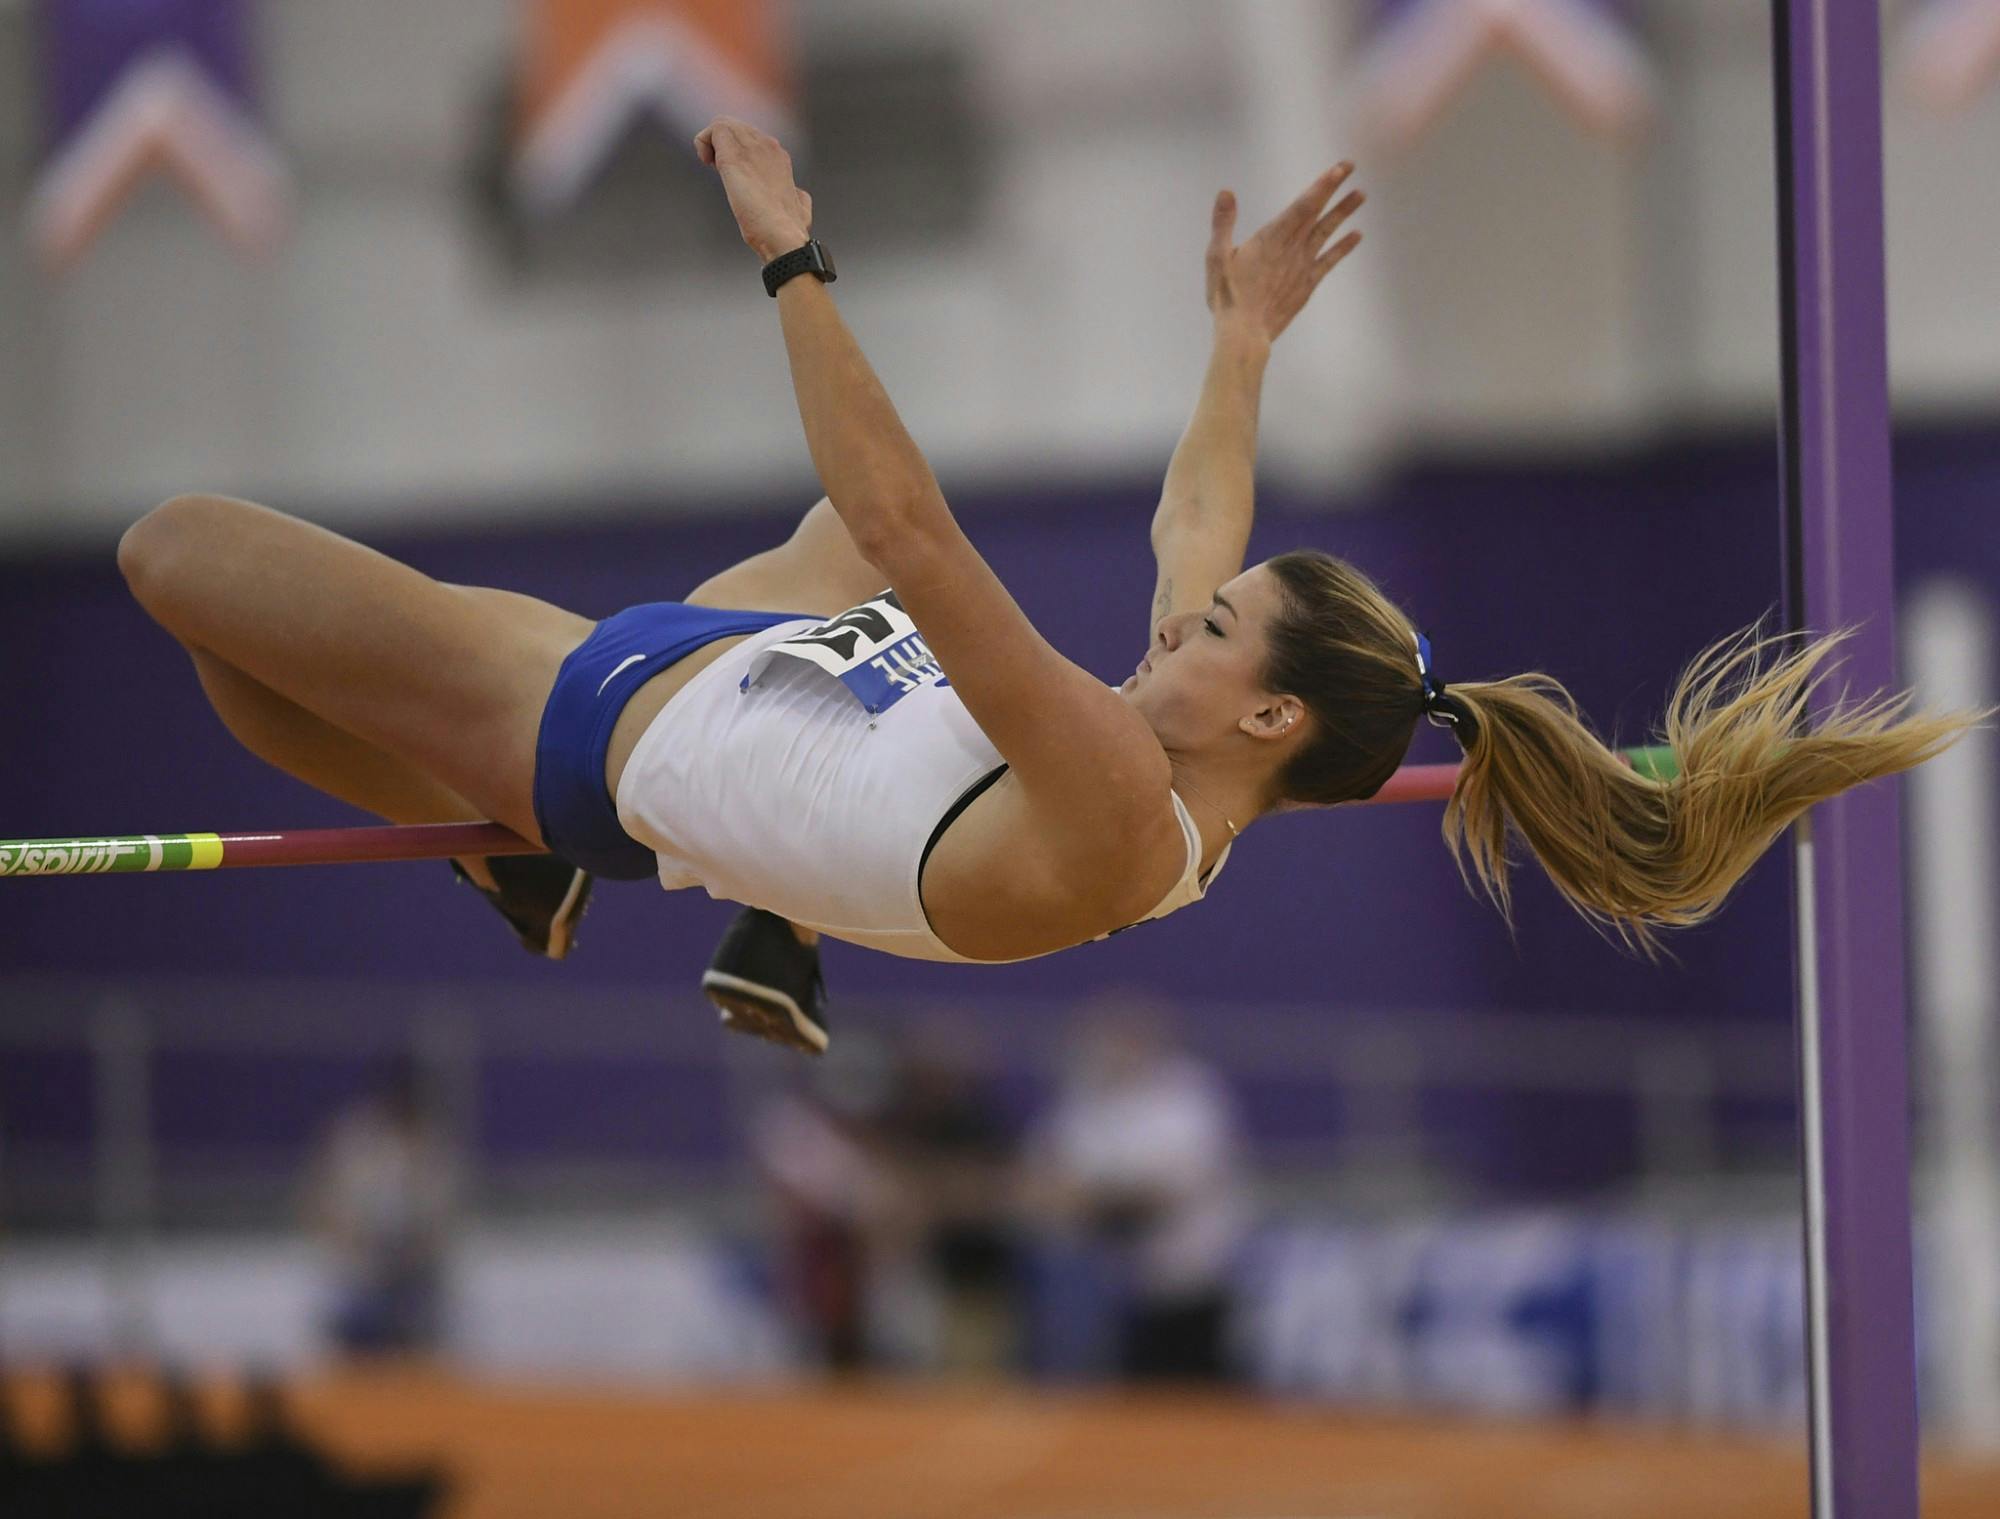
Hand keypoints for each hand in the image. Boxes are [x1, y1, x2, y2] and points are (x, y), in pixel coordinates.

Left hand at [694, 116, 814, 262]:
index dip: (737, 150)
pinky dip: (703, 142)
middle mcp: (767, 145)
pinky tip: (707, 163)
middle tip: (718, 169)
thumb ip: (797, 196)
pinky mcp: (734, 156)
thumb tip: (799, 196)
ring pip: (723, 123)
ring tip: (711, 165)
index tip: (735, 174)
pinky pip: (714, 128)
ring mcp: (751, 147)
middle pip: (735, 127)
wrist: (782, 234)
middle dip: (722, 145)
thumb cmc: (789, 229)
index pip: (750, 137)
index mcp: (780, 157)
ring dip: (711, 142)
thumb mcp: (799, 206)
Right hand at [1206, 162, 1363, 344]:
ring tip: (1360, 195)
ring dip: (1343, 212)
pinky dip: (1343, 247)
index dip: (1322, 186)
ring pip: (1326, 233)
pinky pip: (1329, 261)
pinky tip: (1357, 235)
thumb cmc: (1227, 296)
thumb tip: (1226, 193)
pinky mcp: (1306, 284)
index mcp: (1270, 238)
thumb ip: (1223, 223)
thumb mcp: (1216, 257)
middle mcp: (1291, 248)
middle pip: (1317, 213)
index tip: (1338, 169)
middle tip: (1351, 167)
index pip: (1302, 205)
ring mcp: (1302, 266)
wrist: (1245, 334)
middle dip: (1333, 189)